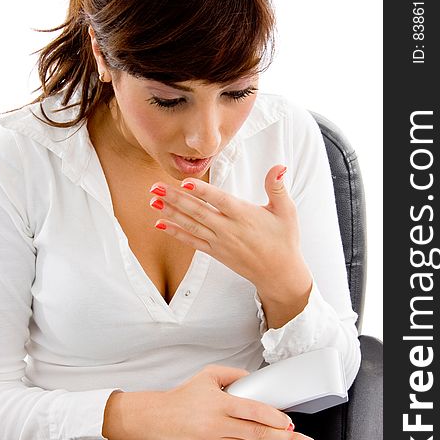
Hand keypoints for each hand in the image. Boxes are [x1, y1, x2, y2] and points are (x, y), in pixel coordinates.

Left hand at [149, 165, 310, 296]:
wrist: (279, 273)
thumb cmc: (284, 240)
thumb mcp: (286, 211)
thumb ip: (278, 187)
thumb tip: (279, 166)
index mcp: (244, 216)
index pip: (219, 200)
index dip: (201, 191)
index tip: (184, 182)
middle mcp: (228, 229)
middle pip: (197, 211)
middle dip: (174, 198)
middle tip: (155, 187)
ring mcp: (219, 242)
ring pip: (191, 225)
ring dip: (170, 213)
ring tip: (153, 201)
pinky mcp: (215, 252)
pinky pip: (192, 241)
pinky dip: (176, 233)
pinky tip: (161, 224)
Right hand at [150, 364, 319, 439]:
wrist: (157, 417)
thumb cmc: (183, 397)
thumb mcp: (208, 375)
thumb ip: (234, 375)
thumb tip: (257, 380)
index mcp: (219, 403)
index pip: (253, 411)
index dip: (275, 418)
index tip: (291, 423)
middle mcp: (216, 424)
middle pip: (257, 433)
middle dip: (286, 439)